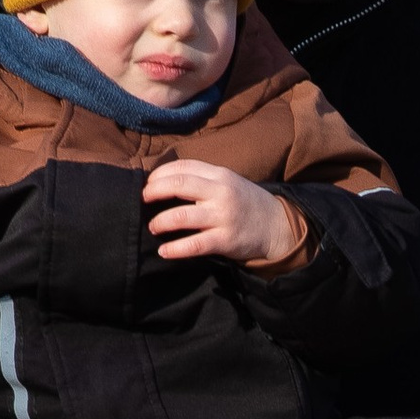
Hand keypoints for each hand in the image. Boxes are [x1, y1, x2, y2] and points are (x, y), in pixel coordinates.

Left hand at [147, 159, 300, 266]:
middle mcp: (220, 192)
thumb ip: (202, 179)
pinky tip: (164, 251)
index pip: (183, 167)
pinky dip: (175, 249)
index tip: (147, 183)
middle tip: (142, 200)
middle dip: (153, 191)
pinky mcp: (225, 240)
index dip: (160, 174)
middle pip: (179, 185)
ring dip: (160, 222)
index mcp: (219, 175)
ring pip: (181, 217)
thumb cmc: (245, 203)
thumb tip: (164, 180)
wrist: (276, 226)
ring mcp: (223, 217)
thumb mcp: (227, 182)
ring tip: (153, 227)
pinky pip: (194, 245)